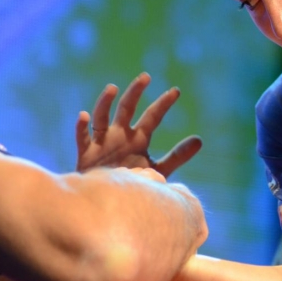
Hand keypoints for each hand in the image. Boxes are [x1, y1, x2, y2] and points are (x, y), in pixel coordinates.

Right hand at [75, 72, 201, 175]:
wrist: (109, 203)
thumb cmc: (132, 182)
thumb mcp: (158, 169)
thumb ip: (177, 156)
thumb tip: (200, 139)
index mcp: (138, 138)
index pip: (153, 116)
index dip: (164, 104)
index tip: (176, 91)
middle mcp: (120, 135)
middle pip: (127, 108)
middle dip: (136, 92)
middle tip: (146, 77)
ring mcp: (102, 143)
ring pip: (102, 117)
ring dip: (105, 102)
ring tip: (113, 88)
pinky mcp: (86, 155)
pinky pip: (82, 138)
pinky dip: (81, 127)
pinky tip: (84, 115)